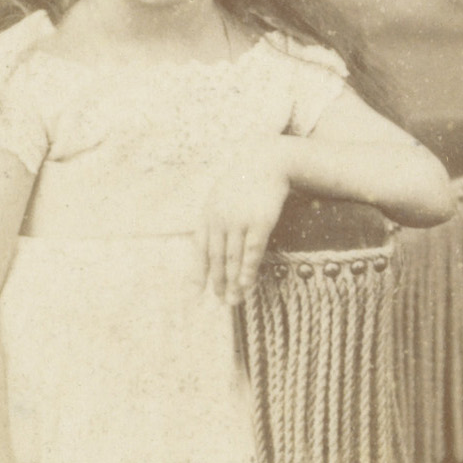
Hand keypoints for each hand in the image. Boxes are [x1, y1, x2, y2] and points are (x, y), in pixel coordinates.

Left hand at [197, 140, 292, 302]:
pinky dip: (248, 268)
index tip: (196, 294)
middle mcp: (219, 220)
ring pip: (232, 258)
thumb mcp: (220, 198)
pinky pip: (251, 250)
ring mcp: (239, 221)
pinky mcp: (259, 221)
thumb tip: (209, 246)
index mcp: (208, 216)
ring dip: (233, 282)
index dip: (198, 273)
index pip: (199, 250)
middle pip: (216, 258)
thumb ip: (213, 220)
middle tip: (222, 301)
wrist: (266, 161)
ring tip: (234, 300)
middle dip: (218, 283)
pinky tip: (246, 283)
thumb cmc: (244, 182)